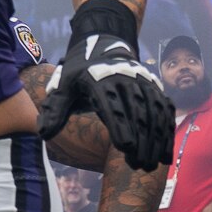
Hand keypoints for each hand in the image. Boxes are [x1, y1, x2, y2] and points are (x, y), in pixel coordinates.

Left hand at [39, 12, 174, 173]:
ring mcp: (144, 84)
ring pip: (155, 114)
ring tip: (150, 165)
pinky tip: (164, 156)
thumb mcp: (64, 85)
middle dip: (141, 141)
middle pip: (137, 112)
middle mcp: (126, 80)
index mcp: (101, 80)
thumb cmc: (80, 73)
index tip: (125, 147)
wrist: (104, 45)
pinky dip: (166, 134)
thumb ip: (56, 110)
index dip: (120, 125)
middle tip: (139, 166)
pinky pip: (165, 112)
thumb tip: (44, 134)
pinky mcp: (155, 89)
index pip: (112, 105)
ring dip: (155, 141)